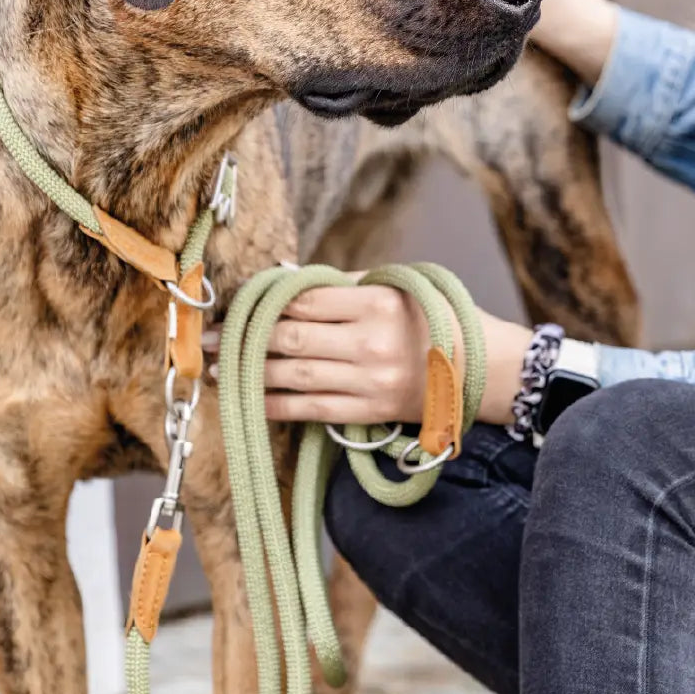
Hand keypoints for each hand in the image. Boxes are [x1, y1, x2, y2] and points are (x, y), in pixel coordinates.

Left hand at [206, 285, 533, 426]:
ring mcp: (370, 381)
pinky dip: (276, 404)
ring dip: (249, 374)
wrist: (486, 371)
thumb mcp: (400, 287)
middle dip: (243, 339)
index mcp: (378, 303)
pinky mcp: (371, 412)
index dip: (263, 302)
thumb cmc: (440, 320)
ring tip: (216, 370)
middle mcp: (371, 343)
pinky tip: (250, 399)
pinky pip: (312, 409)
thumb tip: (286, 281)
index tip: (235, 305)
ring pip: (294, 376)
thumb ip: (345, 285)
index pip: (304, 300)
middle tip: (208, 340)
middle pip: (290, 338)